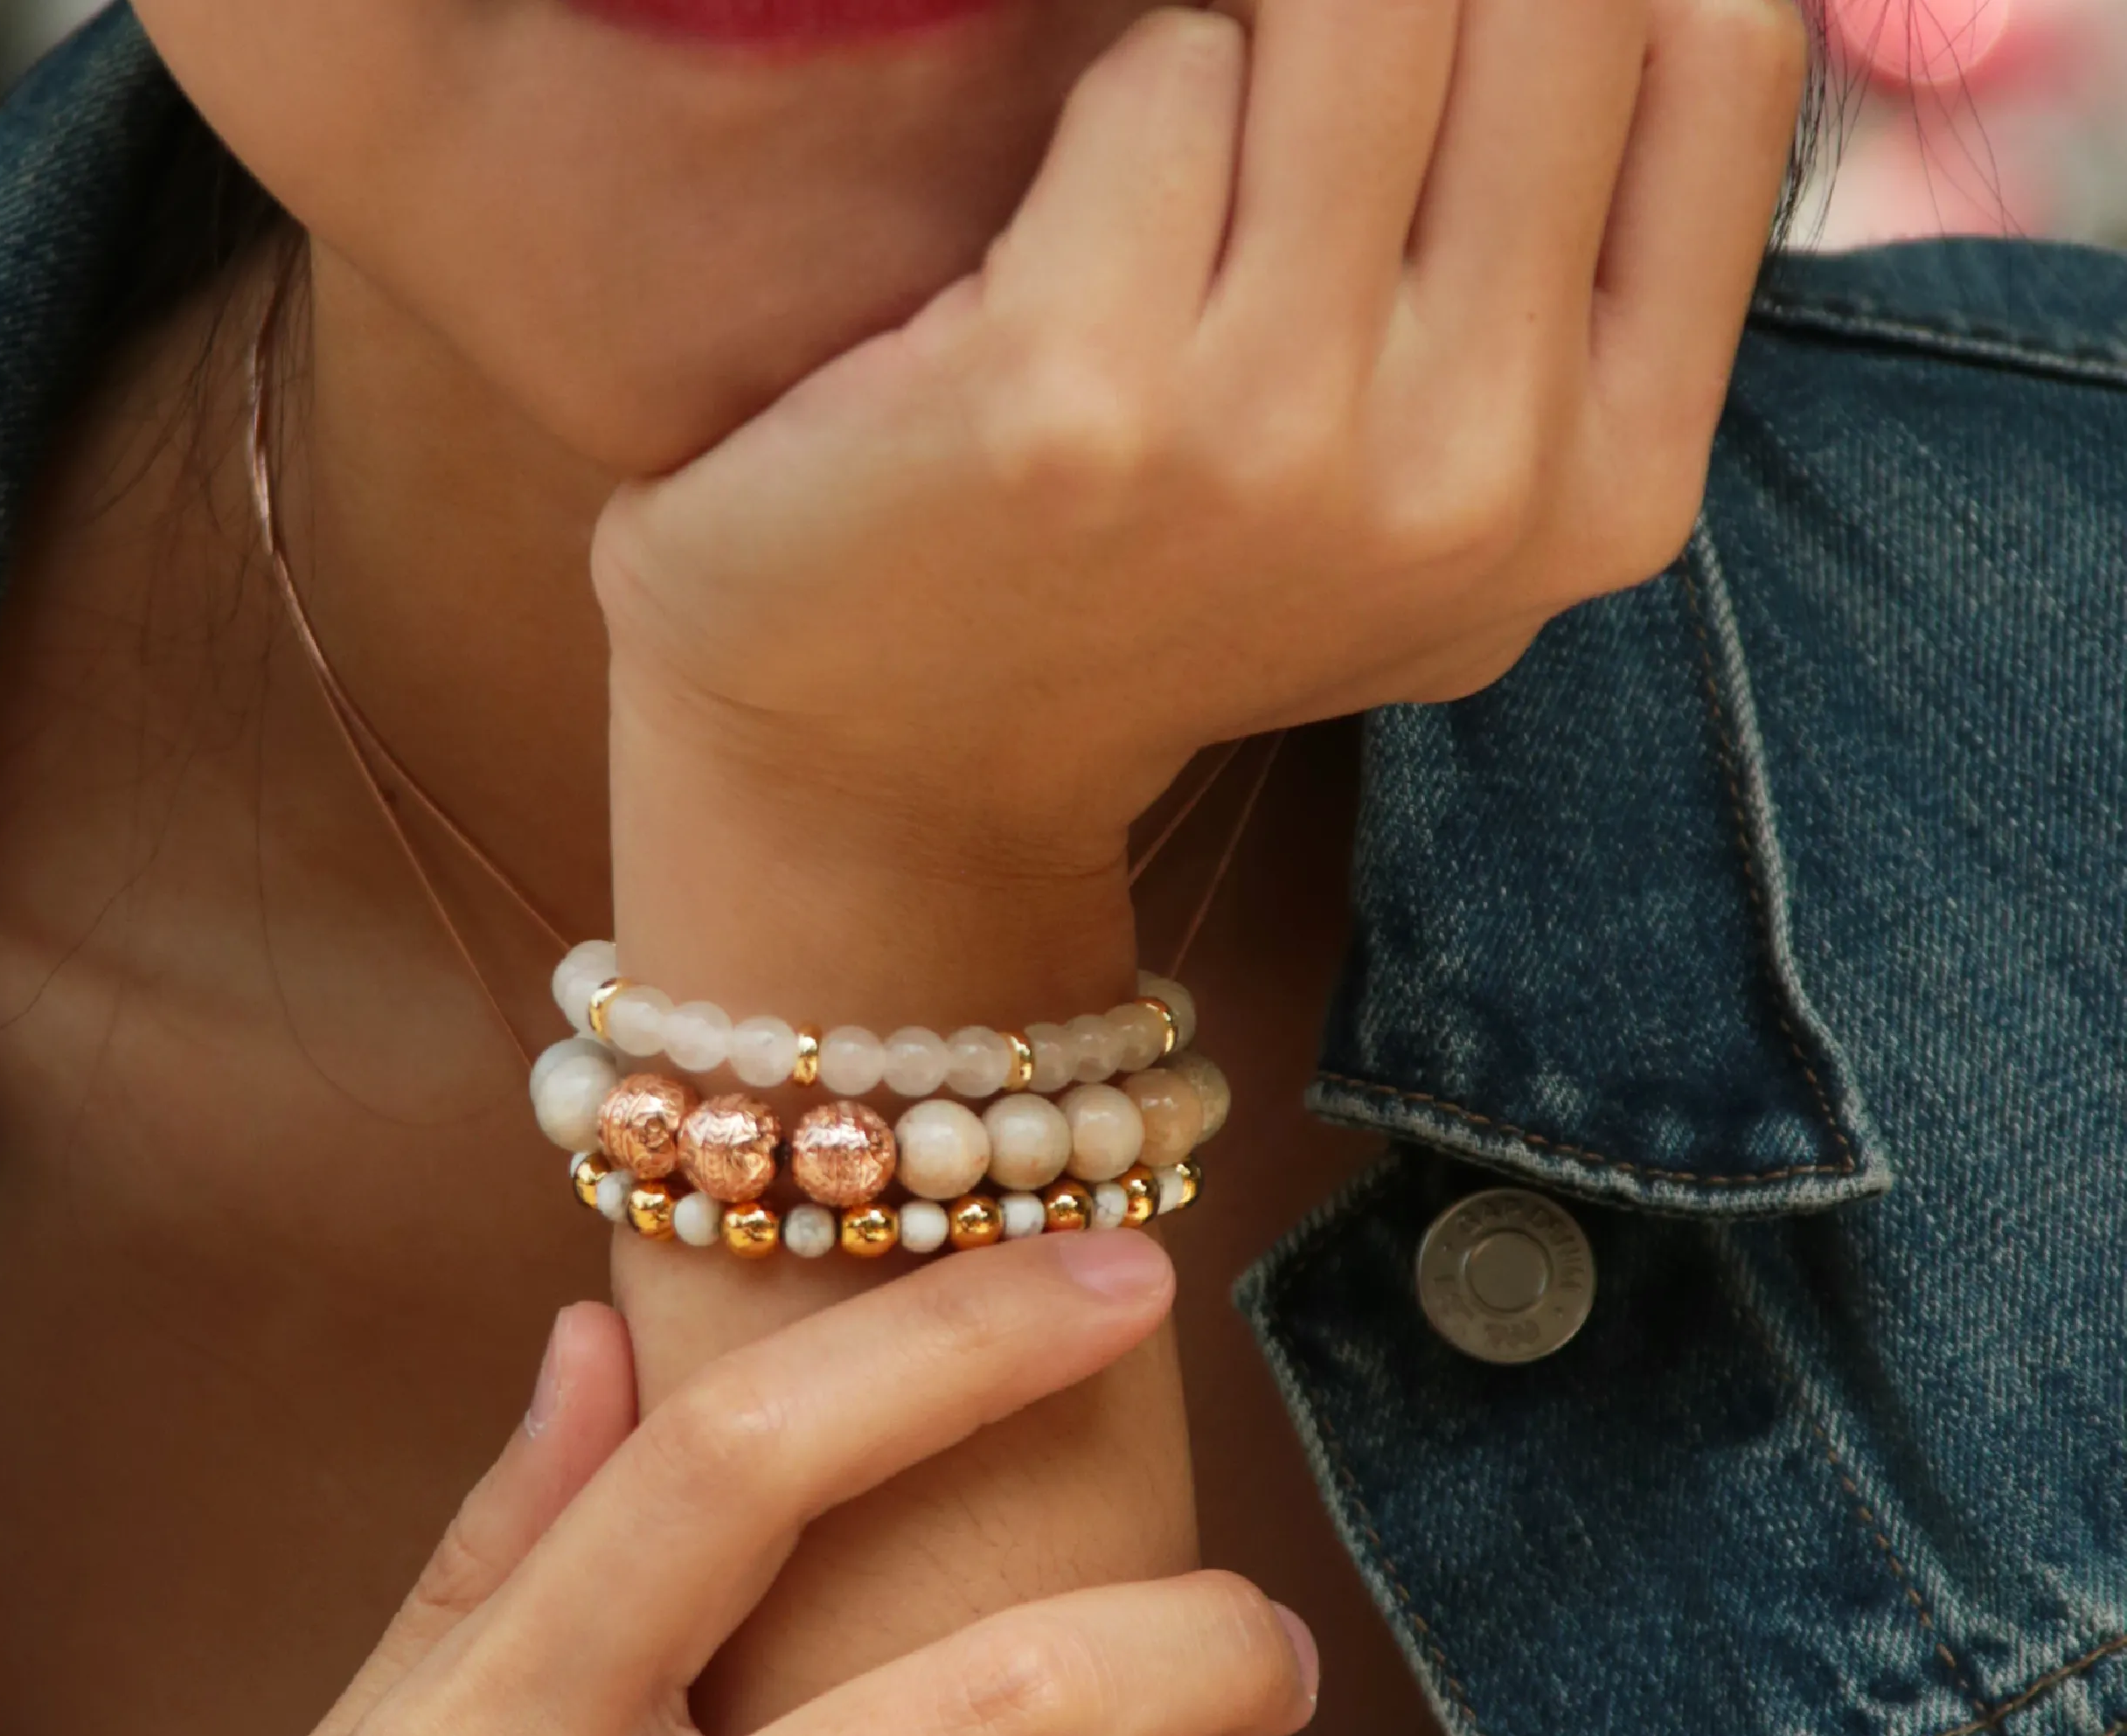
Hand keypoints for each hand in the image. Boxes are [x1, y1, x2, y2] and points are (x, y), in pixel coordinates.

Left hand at [593, 0, 1804, 883]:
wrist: (904, 769)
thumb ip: (1576, 277)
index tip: (1458, 39)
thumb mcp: (1445, 500)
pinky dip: (1106, 108)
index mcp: (1609, 496)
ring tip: (1187, 158)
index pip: (1721, 51)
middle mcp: (1473, 476)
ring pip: (1350, 7)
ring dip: (1254, 34)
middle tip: (1298, 84)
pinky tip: (1057, 247)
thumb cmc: (1173, 590)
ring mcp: (1276, 437)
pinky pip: (1158, 75)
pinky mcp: (1074, 389)